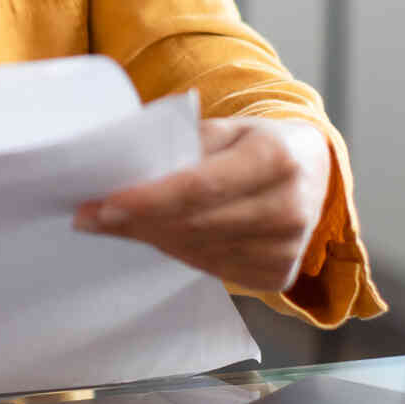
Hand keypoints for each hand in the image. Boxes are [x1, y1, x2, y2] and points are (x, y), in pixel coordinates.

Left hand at [73, 117, 332, 292]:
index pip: (201, 186)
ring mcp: (288, 249)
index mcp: (276, 158)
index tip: (105, 203)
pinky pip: (212, 269)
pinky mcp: (279, 275)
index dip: (150, 199)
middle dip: (138, 221)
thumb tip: (117, 169)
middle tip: (90, 216)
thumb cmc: (257, 144)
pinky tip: (161, 235)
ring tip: (119, 222)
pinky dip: (179, 252)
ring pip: (198, 251)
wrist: (313, 172)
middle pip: (195, 224)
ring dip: (152, 237)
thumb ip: (180, 145)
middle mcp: (289, 208)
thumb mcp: (226, 128)